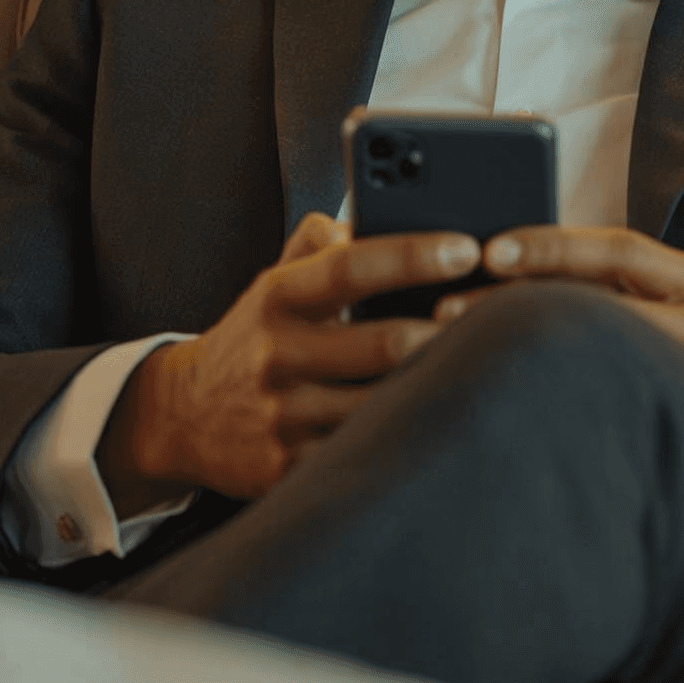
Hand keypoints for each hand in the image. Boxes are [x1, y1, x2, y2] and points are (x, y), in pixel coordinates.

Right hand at [98, 212, 479, 509]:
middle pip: (382, 343)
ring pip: (383, 404)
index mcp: (279, 297)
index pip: (351, 266)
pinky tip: (449, 419)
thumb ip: (322, 240)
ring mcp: (284, 417)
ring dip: (438, 385)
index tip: (467, 247)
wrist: (184, 416)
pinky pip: (366, 451)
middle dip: (446, 332)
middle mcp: (279, 356)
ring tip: (492, 366)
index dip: (413, 255)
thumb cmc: (258, 334)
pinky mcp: (290, 469)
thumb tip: (379, 213)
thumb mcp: (276, 278)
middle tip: (499, 318)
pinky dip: (410, 433)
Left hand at [435, 225, 683, 515]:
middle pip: (598, 302)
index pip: (617, 248)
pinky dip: (571, 418)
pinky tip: (521, 427)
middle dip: (516, 307)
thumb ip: (651, 294)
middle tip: (440, 314)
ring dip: (529, 362)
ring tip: (461, 365)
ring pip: (604, 361)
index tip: (488, 249)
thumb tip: (552, 282)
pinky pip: (629, 419)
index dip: (549, 245)